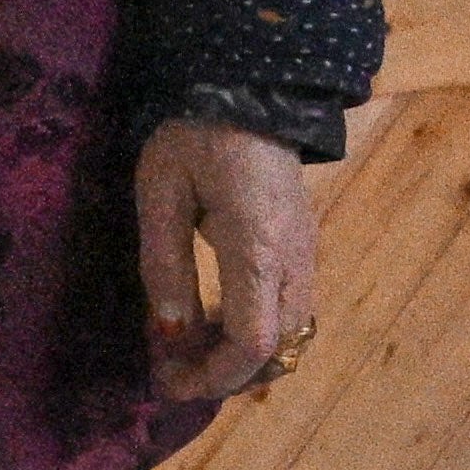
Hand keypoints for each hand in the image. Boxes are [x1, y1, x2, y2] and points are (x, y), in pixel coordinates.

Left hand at [137, 117, 318, 405]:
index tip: (170, 381)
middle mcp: (296, 261)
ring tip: (189, 347)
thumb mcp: (161, 192)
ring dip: (244, 356)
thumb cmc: (195, 133)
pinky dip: (257, 331)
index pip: (254, 342)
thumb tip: (167, 332)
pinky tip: (213, 316)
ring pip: (293, 335)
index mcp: (259, 248)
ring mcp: (308, 254)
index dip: (214, 376)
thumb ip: (164, 264)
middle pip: (281, 350)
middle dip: (228, 375)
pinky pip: (292, 311)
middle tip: (174, 371)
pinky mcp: (305, 246)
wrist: (249, 87)